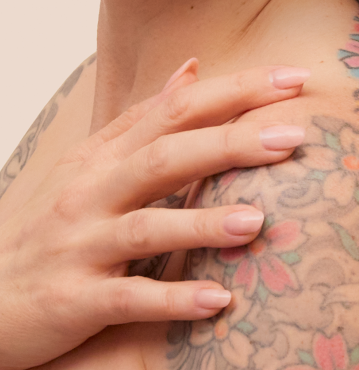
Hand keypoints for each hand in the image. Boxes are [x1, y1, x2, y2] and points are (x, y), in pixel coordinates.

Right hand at [0, 61, 311, 369]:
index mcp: (103, 159)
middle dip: (228, 145)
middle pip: (163, 159)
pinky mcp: (75, 301)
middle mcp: (91, 196)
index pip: (173, 112)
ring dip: (202, 225)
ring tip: (258, 221)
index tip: (294, 77)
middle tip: (293, 136)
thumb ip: (142, 121)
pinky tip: (218, 301)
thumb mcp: (88, 167)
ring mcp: (81, 248)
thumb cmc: (51, 230)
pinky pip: (127, 300)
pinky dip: (171, 300)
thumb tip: (192, 68)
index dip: (232, 91)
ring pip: (145, 229)